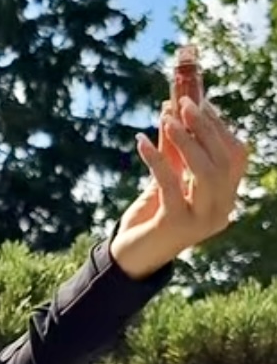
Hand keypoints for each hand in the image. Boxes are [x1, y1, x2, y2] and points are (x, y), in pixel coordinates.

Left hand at [111, 97, 248, 278]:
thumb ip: (172, 152)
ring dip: (186, 141)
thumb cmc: (148, 219)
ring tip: (167, 118)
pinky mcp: (176, 224)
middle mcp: (221, 211)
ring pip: (205, 172)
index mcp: (225, 199)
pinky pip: (170, 184)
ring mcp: (201, 220)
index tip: (199, 103)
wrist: (127, 260)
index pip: (235, 156)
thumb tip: (171, 110)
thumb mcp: (163, 181)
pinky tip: (140, 141)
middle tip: (184, 103)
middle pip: (223, 160)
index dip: (219, 127)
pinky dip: (156, 159)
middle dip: (204, 128)